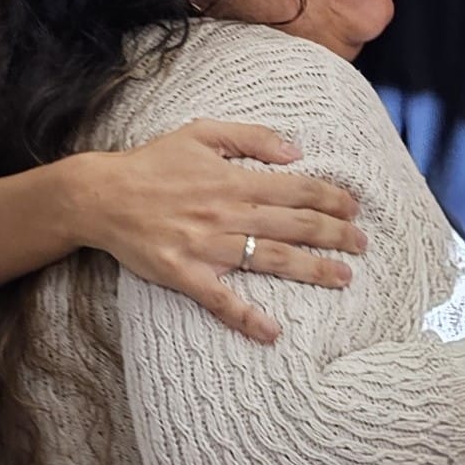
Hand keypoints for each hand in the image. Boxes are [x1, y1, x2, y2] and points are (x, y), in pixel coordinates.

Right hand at [76, 119, 368, 342]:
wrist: (102, 196)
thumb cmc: (152, 163)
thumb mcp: (201, 132)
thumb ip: (250, 136)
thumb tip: (296, 150)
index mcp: (233, 179)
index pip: (295, 189)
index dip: (330, 198)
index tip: (354, 208)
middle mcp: (226, 213)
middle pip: (293, 225)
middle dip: (335, 234)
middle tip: (363, 244)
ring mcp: (207, 246)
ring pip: (271, 260)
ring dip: (311, 270)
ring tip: (343, 278)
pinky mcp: (184, 274)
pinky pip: (221, 300)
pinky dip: (247, 318)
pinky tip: (273, 332)